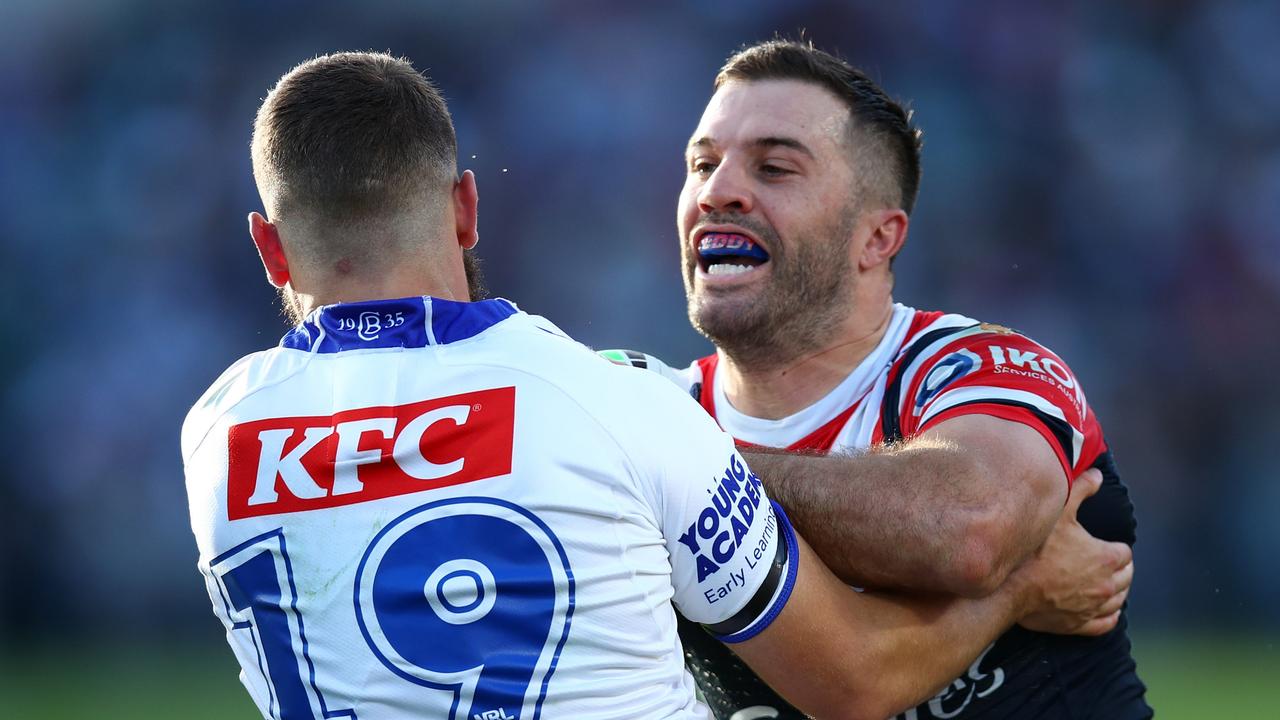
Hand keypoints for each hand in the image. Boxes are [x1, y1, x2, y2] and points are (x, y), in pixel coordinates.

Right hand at [1010, 468, 1133, 635]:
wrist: (1010, 589)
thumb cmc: (1034, 549)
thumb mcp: (1058, 512)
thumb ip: (1080, 489)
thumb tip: (1097, 474)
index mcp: (1106, 557)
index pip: (1125, 553)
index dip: (1116, 547)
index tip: (1104, 545)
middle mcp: (1106, 585)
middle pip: (1126, 578)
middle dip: (1119, 569)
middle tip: (1105, 562)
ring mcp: (1093, 607)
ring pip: (1118, 601)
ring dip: (1116, 592)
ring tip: (1105, 584)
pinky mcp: (1079, 625)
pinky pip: (1105, 624)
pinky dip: (1108, 617)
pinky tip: (1103, 611)